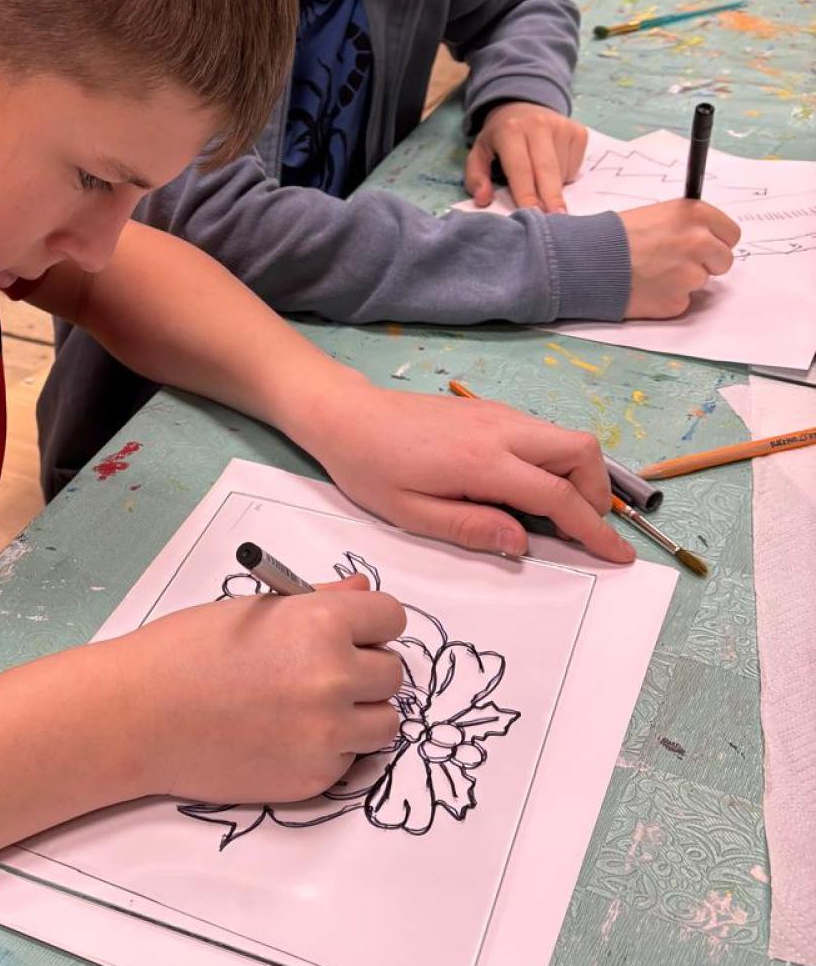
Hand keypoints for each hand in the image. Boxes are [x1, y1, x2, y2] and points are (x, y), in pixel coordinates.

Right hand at [133, 576, 404, 804]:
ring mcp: (327, 733)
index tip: (351, 634)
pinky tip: (282, 736)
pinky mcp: (315, 777)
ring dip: (358, 714)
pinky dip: (327, 750)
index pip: (392, 618)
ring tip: (306, 708)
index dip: (370, 625)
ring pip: (384, 723)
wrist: (139, 715)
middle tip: (318, 673)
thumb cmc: (185, 651)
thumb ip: (318, 602)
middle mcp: (334, 677)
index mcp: (321, 623)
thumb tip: (361, 592)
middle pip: (393, 674)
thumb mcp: (254, 610)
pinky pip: (349, 760)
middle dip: (364, 670)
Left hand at [302, 384, 633, 562]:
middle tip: (582, 531)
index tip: (620, 554)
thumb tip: (523, 544)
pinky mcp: (491, 410)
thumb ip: (472, 528)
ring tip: (557, 517)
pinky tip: (530, 490)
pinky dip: (556, 462)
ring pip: (566, 438)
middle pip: (582, 452)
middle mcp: (501, 430)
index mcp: (483, 461)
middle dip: (597, 494)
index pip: (558, 496)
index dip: (594, 529)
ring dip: (579, 476)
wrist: (346, 415)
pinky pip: (543, 433)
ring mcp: (499, 414)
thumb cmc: (370, 468)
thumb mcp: (411, 514)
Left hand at [465, 101, 586, 211]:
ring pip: (562, 171)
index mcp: (510, 130)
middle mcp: (538, 125)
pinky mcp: (578, 132)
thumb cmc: (500, 137)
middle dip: (551, 198)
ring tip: (540, 183)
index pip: (520, 168)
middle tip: (556, 219)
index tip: (534, 215)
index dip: (527, 194)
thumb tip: (483, 199)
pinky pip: (575, 166)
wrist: (522, 106)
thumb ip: (476, 176)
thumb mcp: (479, 152)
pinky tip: (553, 168)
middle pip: (547, 170)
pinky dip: (565, 176)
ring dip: (554, 188)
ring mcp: (562, 126)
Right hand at [621, 200, 739, 316]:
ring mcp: (690, 274)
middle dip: (706, 264)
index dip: (715, 241)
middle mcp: (698, 242)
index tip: (703, 246)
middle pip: (724, 260)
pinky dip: (667, 298)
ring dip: (683, 281)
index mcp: (695, 214)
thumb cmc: (613, 236)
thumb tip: (707, 240)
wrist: (584, 260)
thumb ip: (686, 226)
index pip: (731, 233)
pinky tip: (646, 288)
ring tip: (652, 273)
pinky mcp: (677, 301)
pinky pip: (682, 302)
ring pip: (702, 282)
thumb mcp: (656, 215)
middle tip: (677, 263)